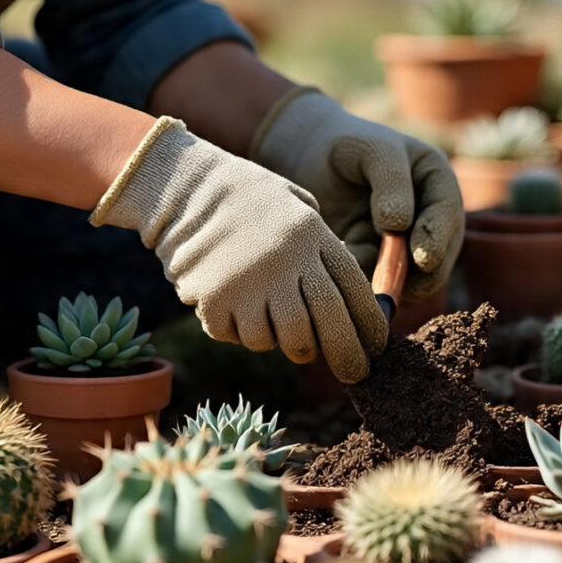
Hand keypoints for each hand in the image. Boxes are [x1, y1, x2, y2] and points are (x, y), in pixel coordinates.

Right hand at [90, 116, 387, 381]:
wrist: (184, 188)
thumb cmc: (247, 200)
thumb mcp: (298, 207)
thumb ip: (323, 248)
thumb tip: (349, 304)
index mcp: (312, 235)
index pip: (355, 290)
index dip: (371, 324)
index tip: (377, 347)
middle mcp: (287, 262)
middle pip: (327, 325)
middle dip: (347, 356)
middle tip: (355, 374)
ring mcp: (250, 284)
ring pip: (284, 341)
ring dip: (287, 342)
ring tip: (275, 321)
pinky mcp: (215, 302)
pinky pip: (240, 337)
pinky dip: (241, 331)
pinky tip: (235, 305)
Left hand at [251, 88, 463, 301]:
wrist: (312, 157)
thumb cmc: (348, 145)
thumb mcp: (372, 150)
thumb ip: (391, 181)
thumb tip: (399, 226)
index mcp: (437, 183)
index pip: (447, 215)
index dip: (438, 239)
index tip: (422, 257)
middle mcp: (429, 217)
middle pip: (438, 257)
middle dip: (418, 275)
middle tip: (393, 284)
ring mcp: (405, 242)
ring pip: (411, 278)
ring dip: (388, 283)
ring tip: (360, 277)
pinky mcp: (378, 260)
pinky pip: (381, 282)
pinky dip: (367, 285)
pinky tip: (344, 277)